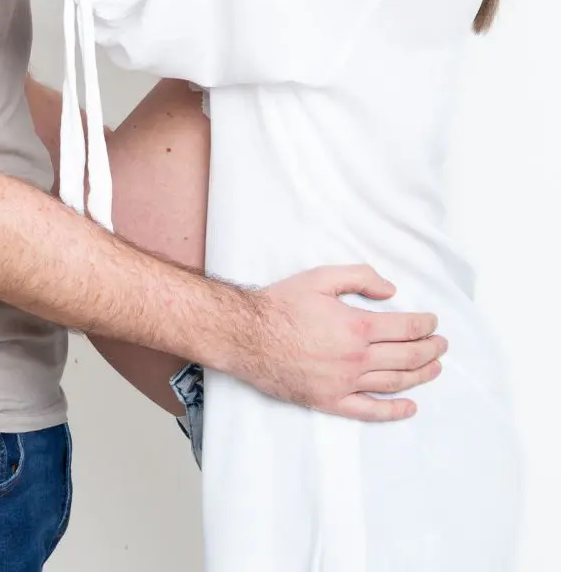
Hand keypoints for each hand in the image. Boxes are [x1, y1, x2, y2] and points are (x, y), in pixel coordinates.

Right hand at [243, 265, 445, 420]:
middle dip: (430, 350)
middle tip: (441, 345)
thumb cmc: (281, 304)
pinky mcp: (330, 401)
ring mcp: (345, 383)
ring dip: (420, 376)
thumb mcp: (320, 277)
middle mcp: (357, 358)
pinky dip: (394, 411)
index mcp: (357, 326)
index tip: (433, 323)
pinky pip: (369, 411)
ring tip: (434, 369)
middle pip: (407, 357)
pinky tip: (409, 407)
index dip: (425, 325)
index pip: (405, 328)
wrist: (247, 335)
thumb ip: (359, 277)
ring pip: (394, 383)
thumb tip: (391, 291)